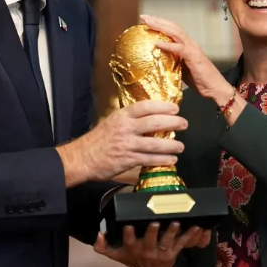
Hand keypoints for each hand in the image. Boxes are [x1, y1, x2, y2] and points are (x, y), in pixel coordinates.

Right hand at [56, 100, 186, 185]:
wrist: (82, 158)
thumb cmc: (97, 140)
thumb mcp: (111, 122)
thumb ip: (129, 120)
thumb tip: (150, 118)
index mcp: (121, 116)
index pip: (145, 107)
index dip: (162, 106)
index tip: (175, 107)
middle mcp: (125, 128)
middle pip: (154, 122)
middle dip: (172, 122)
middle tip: (184, 123)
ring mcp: (127, 144)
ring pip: (155, 143)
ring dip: (171, 145)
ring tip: (181, 146)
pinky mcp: (128, 160)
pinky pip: (150, 159)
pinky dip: (163, 160)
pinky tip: (171, 159)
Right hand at [93, 222, 211, 266]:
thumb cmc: (132, 259)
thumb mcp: (116, 255)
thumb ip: (103, 246)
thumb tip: (98, 234)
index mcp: (133, 248)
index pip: (129, 240)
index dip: (128, 233)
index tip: (128, 225)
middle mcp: (147, 250)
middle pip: (150, 240)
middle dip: (152, 231)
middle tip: (154, 222)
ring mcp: (161, 252)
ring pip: (167, 241)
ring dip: (172, 231)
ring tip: (176, 223)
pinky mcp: (173, 252)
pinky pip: (182, 243)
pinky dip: (189, 235)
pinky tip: (196, 226)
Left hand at [141, 15, 232, 104]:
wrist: (216, 89)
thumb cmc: (200, 81)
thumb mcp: (182, 69)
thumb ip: (172, 62)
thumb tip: (156, 60)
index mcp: (187, 45)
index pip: (172, 30)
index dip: (160, 24)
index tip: (146, 21)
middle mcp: (190, 44)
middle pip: (173, 27)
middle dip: (157, 20)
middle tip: (143, 16)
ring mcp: (193, 49)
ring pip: (176, 33)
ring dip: (161, 27)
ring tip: (148, 23)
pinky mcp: (194, 57)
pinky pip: (179, 48)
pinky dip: (168, 45)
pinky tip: (157, 43)